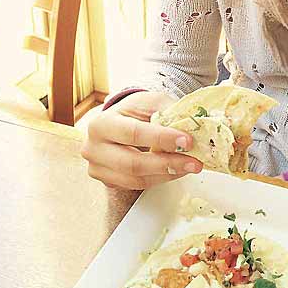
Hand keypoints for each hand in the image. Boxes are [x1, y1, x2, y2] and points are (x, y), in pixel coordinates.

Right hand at [81, 90, 202, 189]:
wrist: (123, 120)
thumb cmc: (136, 110)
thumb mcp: (151, 102)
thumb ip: (168, 113)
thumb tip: (192, 127)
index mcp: (101, 124)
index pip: (133, 133)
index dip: (161, 138)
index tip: (187, 141)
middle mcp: (93, 148)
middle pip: (132, 163)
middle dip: (167, 163)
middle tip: (194, 162)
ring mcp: (98, 169)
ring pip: (136, 179)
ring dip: (167, 175)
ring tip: (190, 166)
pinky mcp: (109, 182)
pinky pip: (137, 185)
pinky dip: (161, 179)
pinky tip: (177, 170)